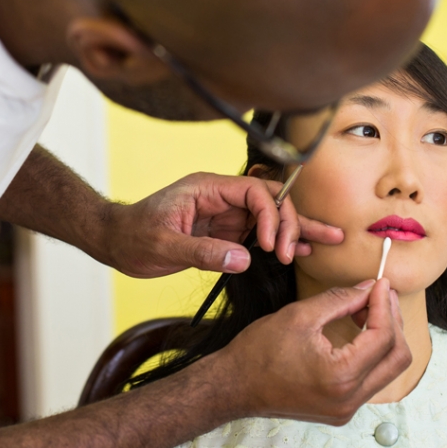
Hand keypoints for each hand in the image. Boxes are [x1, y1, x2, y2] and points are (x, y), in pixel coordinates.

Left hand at [103, 172, 342, 277]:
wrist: (114, 242)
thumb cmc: (131, 235)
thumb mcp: (162, 245)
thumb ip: (202, 251)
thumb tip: (244, 259)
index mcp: (207, 188)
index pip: (254, 192)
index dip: (270, 216)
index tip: (271, 246)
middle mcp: (221, 198)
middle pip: (270, 202)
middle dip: (289, 224)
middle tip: (294, 253)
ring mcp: (224, 215)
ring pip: (270, 217)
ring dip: (298, 229)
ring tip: (332, 238)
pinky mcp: (224, 233)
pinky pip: (259, 235)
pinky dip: (281, 242)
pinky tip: (304, 250)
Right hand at [209, 278, 410, 424]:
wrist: (233, 385)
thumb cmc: (258, 352)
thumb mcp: (300, 316)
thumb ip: (340, 300)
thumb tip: (370, 289)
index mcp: (341, 377)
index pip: (383, 337)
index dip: (384, 305)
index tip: (380, 284)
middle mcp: (349, 400)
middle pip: (397, 358)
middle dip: (393, 322)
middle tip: (381, 296)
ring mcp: (346, 409)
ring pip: (387, 371)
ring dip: (384, 338)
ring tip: (369, 310)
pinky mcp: (340, 410)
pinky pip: (370, 380)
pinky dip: (371, 354)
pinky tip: (358, 332)